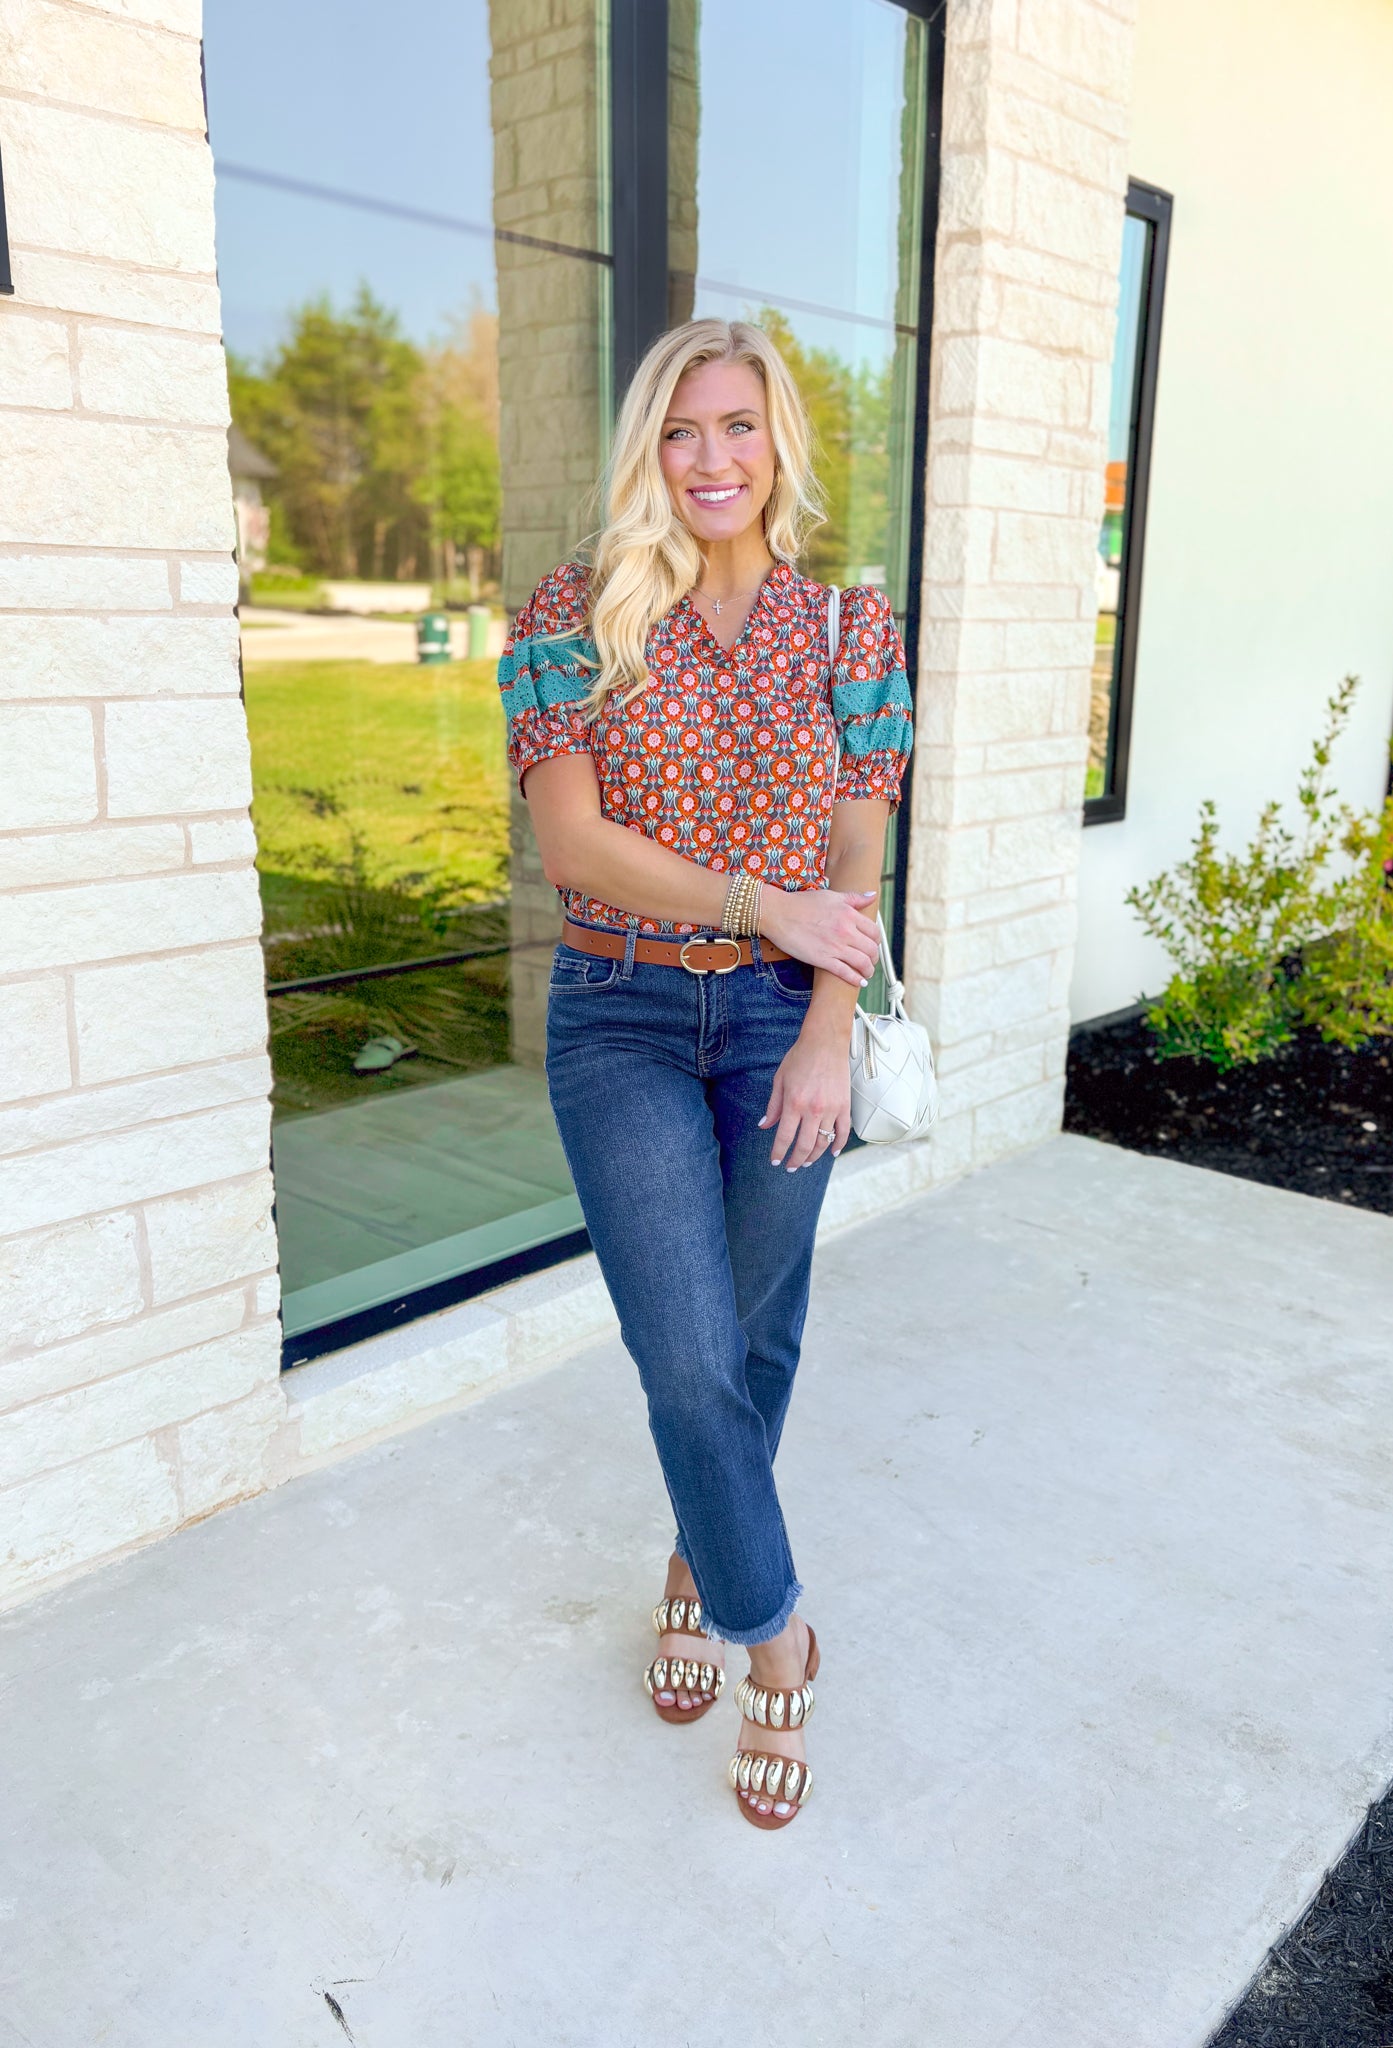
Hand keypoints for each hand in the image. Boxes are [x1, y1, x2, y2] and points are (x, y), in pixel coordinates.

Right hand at [758, 887, 878, 986]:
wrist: (778, 913)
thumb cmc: (801, 903)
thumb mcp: (831, 896)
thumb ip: (854, 898)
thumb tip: (872, 896)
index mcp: (849, 914)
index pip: (874, 931)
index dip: (876, 941)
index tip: (873, 945)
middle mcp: (845, 931)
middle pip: (871, 949)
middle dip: (874, 957)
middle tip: (871, 960)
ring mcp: (835, 947)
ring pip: (863, 963)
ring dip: (868, 970)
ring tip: (866, 972)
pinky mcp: (823, 959)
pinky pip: (845, 973)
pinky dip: (855, 979)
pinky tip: (859, 981)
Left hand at [758, 1016, 853, 1168]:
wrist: (825, 1042)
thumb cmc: (800, 1058)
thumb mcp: (779, 1080)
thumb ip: (773, 1106)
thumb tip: (764, 1125)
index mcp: (794, 1103)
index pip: (785, 1137)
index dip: (779, 1153)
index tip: (775, 1162)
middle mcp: (813, 1110)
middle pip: (805, 1145)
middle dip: (796, 1160)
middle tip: (791, 1167)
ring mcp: (832, 1109)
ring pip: (824, 1142)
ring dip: (814, 1156)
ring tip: (806, 1161)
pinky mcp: (845, 1106)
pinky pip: (843, 1132)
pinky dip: (838, 1145)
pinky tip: (831, 1152)